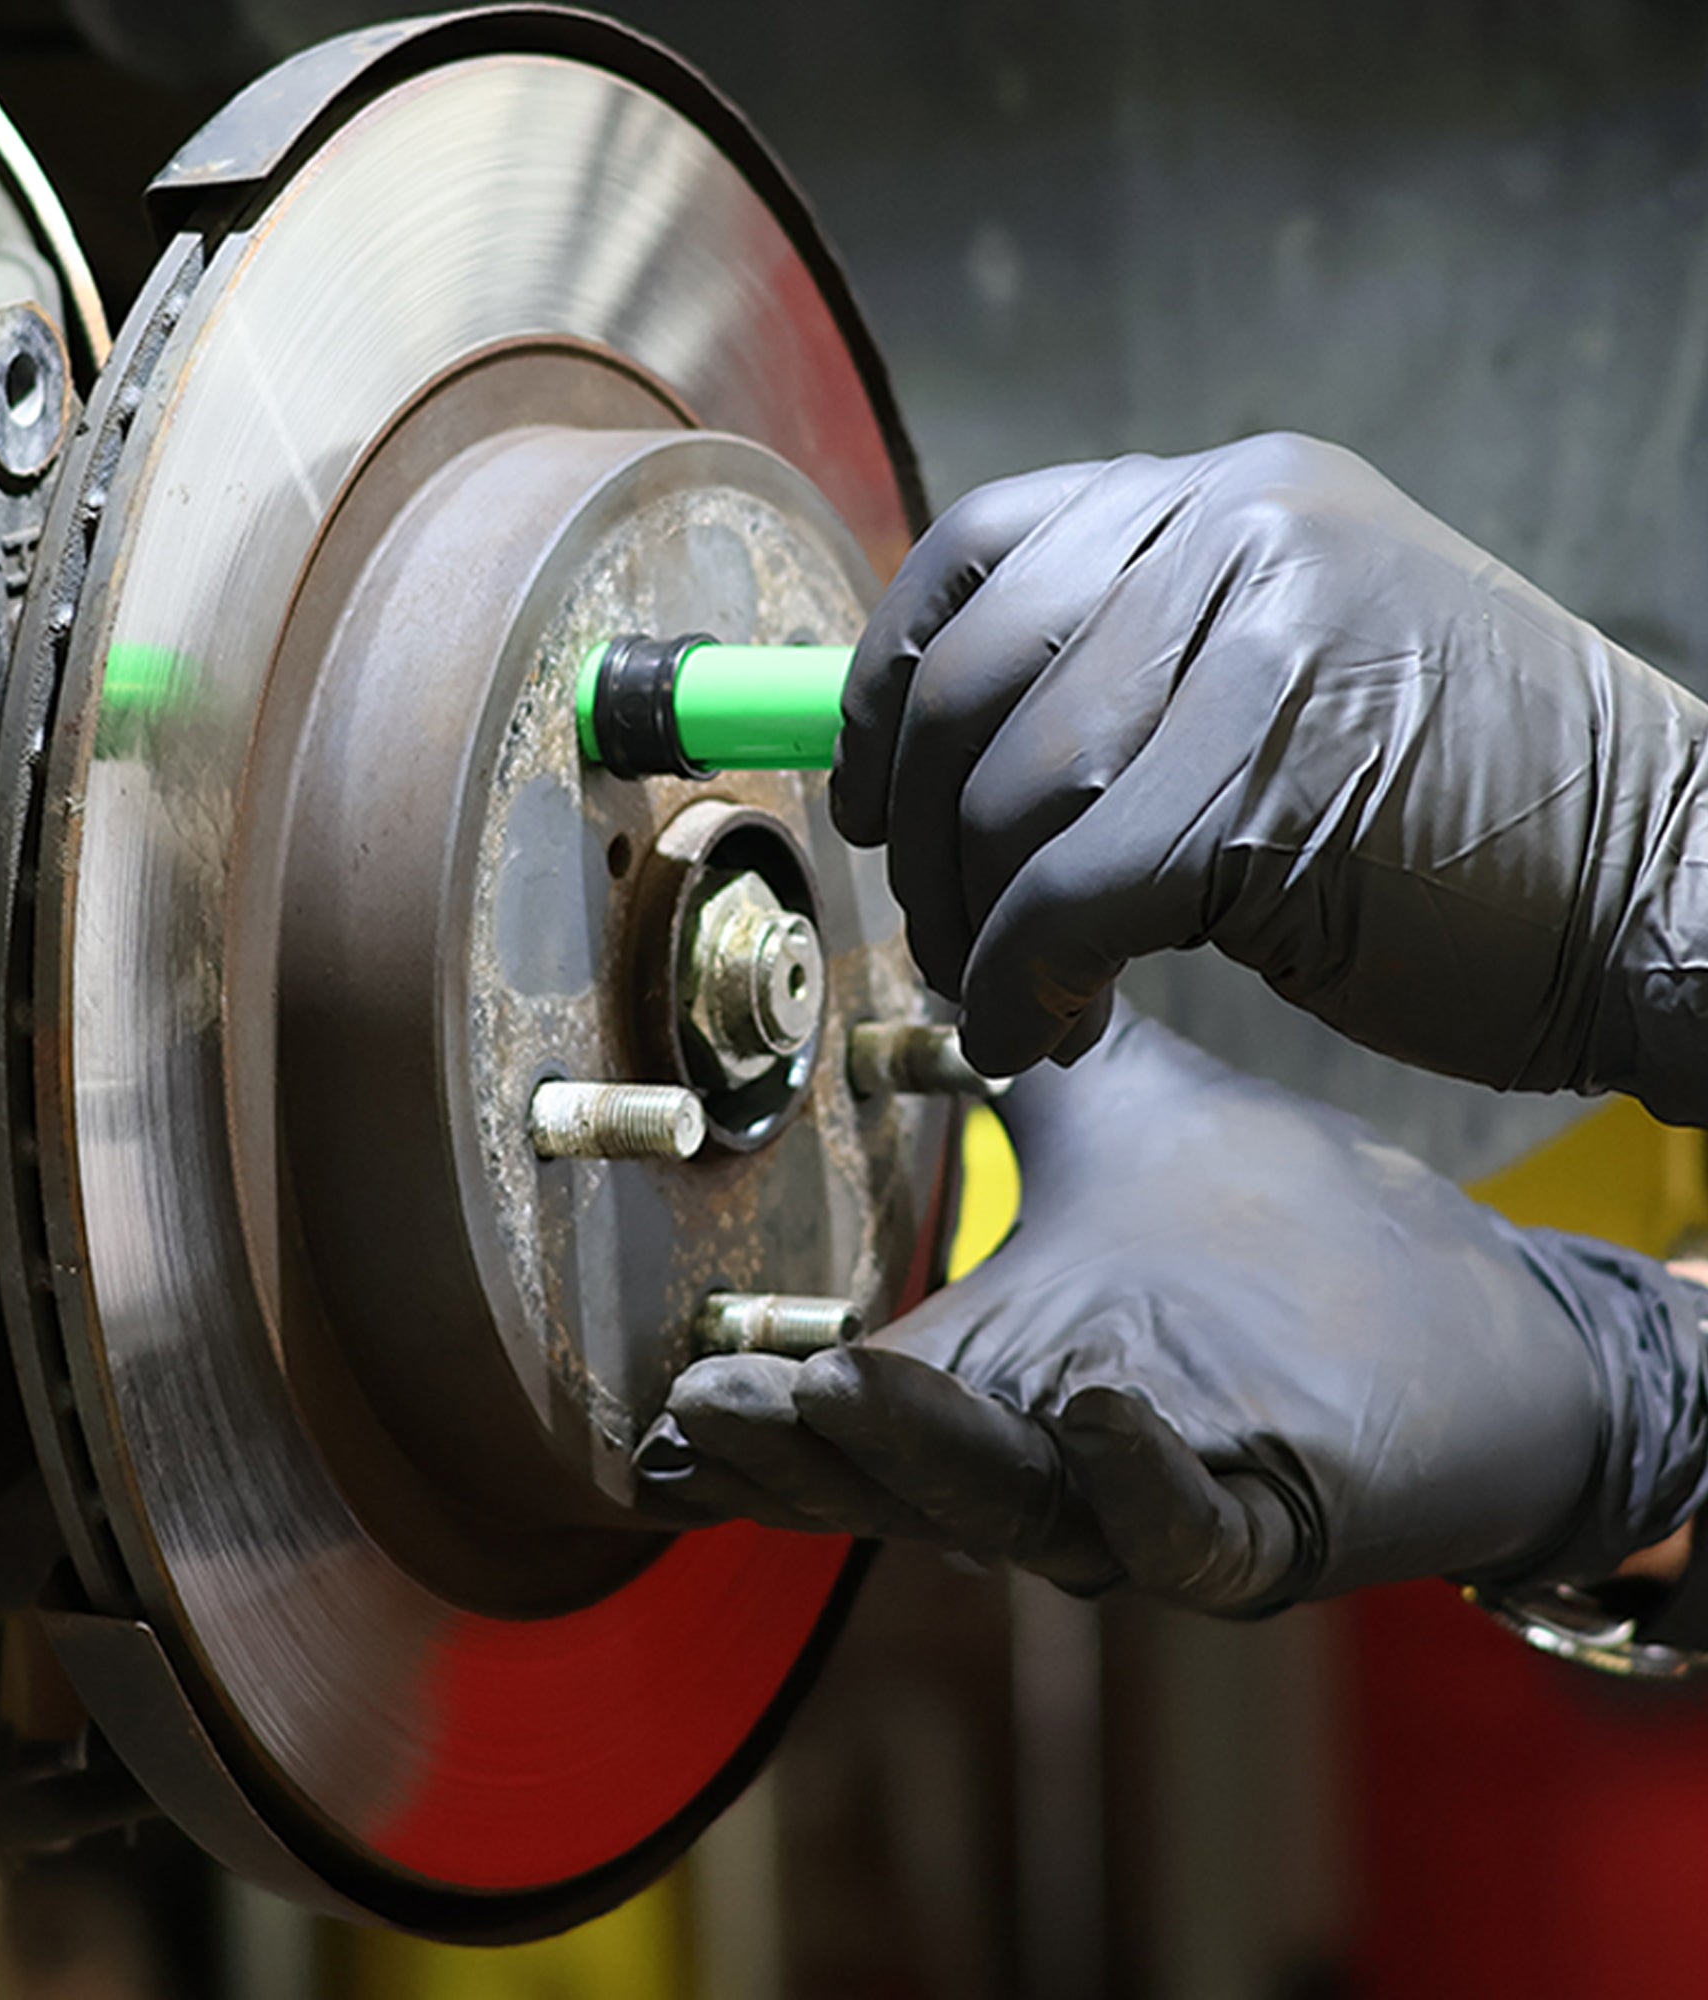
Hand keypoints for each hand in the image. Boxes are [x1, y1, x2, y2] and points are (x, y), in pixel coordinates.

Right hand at [636, 1008, 1707, 1612]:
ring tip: (847, 1387)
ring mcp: (1157, 1493)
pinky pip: (1188, 1528)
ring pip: (1017, 1511)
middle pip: (904, 1485)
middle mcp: (1056, 1453)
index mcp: (1006, 1370)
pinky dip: (1137, 1482)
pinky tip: (1097, 1402)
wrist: (1483, 1321)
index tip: (666, 1407)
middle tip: (712, 1407)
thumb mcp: (1124, 1122)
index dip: (761, 1431)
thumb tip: (947, 955)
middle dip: (804, 1456)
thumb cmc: (1291, 1233)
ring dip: (929, 1458)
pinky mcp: (1273, 1520)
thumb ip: (1024, 1059)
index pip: (858, 1419)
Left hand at [835, 433, 1707, 1122]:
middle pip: (966, 683)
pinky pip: (1065, 899)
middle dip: (915, 837)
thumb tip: (928, 757)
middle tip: (943, 929)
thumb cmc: (1468, 815)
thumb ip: (1132, 674)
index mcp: (1236, 496)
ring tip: (1022, 995)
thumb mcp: (1293, 678)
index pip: (981, 547)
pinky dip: (1025, 988)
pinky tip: (1048, 1034)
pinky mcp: (1276, 789)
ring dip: (978, 930)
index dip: (885, 677)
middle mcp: (1244, 533)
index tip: (863, 786)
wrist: (1676, 887)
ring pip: (1008, 800)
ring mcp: (1266, 650)